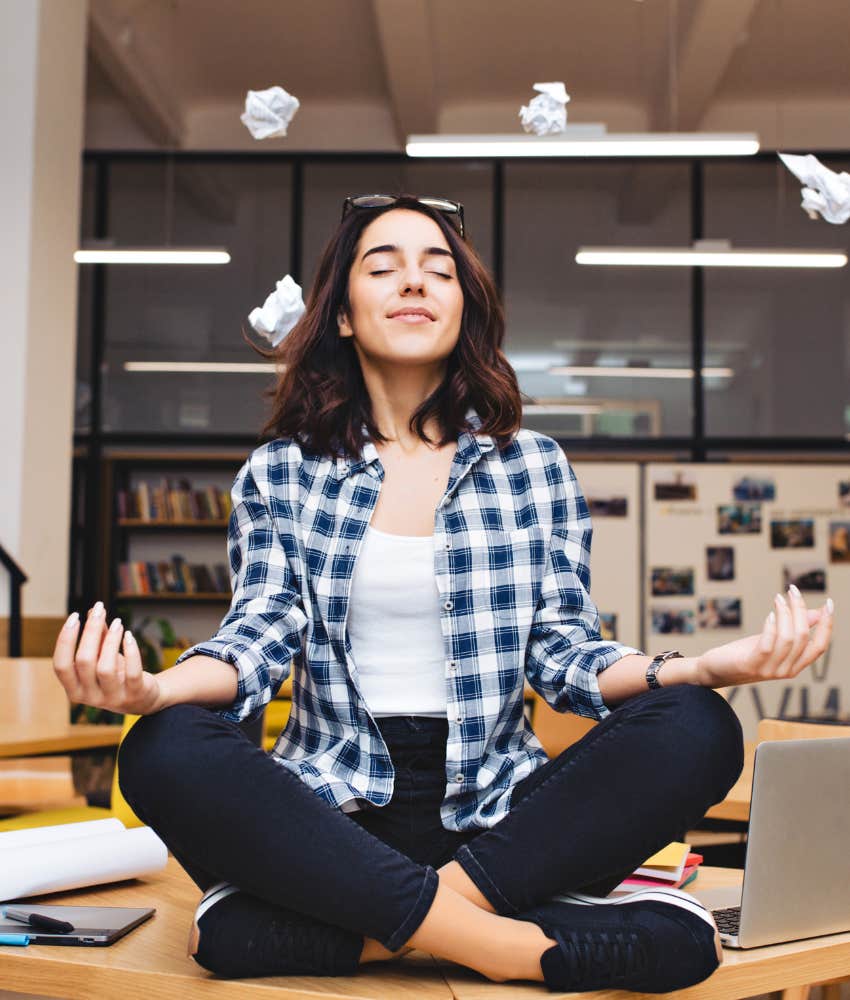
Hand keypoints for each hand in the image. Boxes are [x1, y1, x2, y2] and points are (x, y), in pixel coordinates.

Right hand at [53, 602, 163, 715]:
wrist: (142, 698)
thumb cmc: (116, 674)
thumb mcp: (102, 657)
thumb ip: (97, 637)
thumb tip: (92, 611)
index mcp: (74, 690)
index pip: (61, 665)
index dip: (65, 640)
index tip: (74, 616)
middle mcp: (90, 697)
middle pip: (84, 661)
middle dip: (91, 631)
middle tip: (100, 610)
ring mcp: (113, 698)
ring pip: (106, 667)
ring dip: (111, 640)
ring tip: (118, 622)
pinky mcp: (134, 694)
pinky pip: (132, 672)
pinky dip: (131, 651)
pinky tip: (129, 635)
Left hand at [694, 586, 832, 688]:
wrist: (715, 670)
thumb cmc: (745, 653)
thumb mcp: (774, 639)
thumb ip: (794, 629)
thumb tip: (818, 613)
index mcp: (795, 665)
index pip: (819, 646)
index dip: (827, 625)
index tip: (829, 603)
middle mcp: (786, 671)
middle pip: (803, 637)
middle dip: (800, 610)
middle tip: (792, 590)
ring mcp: (769, 670)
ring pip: (788, 638)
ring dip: (785, 613)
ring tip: (779, 597)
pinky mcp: (752, 665)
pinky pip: (768, 644)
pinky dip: (771, 626)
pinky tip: (769, 614)